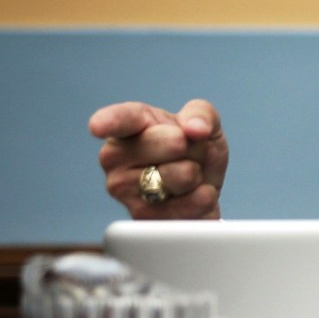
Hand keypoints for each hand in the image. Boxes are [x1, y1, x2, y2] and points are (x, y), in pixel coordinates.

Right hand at [89, 99, 228, 218]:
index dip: (109, 122)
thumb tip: (197, 129)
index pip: (121, 119)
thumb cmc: (195, 149)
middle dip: (195, 148)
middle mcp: (116, 158)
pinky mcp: (142, 218)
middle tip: (186, 153)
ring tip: (187, 176)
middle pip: (175, 143)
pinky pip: (191, 204)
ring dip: (197, 175)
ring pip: (184, 175)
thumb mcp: (204, 123)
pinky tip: (190, 196)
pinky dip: (203, 198)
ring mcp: (124, 191)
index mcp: (130, 126)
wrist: (202, 188)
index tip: (98, 126)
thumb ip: (202, 115)